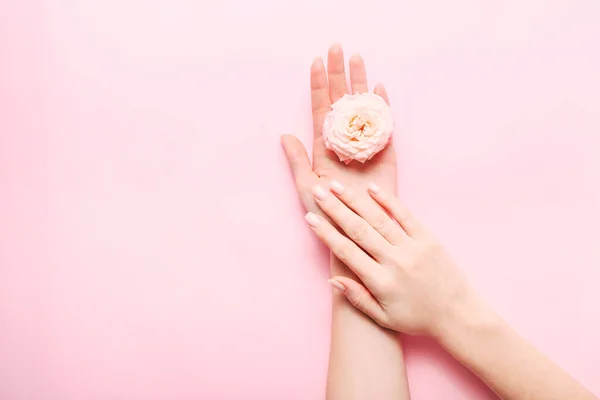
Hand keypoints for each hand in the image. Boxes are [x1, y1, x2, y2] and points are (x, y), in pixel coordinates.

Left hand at [281, 44, 396, 216]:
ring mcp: (365, 146)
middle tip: (338, 48)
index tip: (316, 61)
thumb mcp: (307, 187)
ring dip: (360, 83)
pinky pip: (384, 127)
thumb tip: (285, 135)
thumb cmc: (326, 214)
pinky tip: (379, 88)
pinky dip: (383, 107)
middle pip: (341, 101)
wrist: (354, 233)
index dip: (318, 85)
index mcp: (324, 146)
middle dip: (339, 74)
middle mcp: (344, 141)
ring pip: (362, 108)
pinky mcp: (384, 156)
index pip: (320, 108)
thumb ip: (297, 161)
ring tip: (357, 59)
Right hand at [304, 179, 487, 336]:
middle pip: (358, 229)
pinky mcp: (428, 239)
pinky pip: (405, 215)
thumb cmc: (418, 318)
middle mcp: (394, 261)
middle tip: (318, 191)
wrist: (458, 315)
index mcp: (381, 282)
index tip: (310, 218)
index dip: (326, 233)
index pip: (347, 252)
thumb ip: (357, 298)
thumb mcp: (384, 317)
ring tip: (337, 185)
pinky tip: (371, 188)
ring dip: (355, 200)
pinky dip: (388, 201)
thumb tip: (332, 280)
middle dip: (335, 209)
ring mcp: (412, 247)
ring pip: (378, 218)